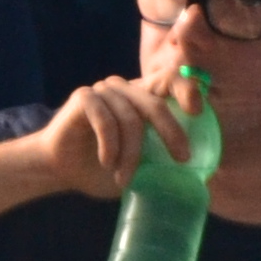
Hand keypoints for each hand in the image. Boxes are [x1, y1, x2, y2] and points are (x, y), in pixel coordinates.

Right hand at [32, 75, 193, 201]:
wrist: (59, 169)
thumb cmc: (103, 168)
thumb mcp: (141, 165)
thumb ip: (162, 160)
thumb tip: (201, 176)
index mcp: (142, 98)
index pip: (170, 80)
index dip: (187, 90)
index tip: (197, 112)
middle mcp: (124, 88)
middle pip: (154, 103)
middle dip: (171, 132)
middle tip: (181, 160)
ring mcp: (102, 90)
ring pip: (130, 118)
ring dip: (131, 154)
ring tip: (125, 180)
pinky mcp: (83, 98)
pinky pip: (105, 120)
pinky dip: (110, 146)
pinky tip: (107, 163)